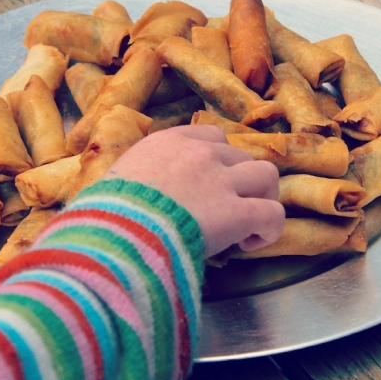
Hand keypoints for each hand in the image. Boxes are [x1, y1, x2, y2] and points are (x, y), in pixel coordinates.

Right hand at [103, 124, 284, 256]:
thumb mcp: (118, 177)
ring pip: (266, 175)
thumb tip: (131, 197)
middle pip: (239, 155)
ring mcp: (223, 181)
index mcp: (170, 142)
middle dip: (239, 179)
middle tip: (228, 206)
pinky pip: (272, 214)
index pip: (210, 136)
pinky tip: (250, 243)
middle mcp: (202, 154)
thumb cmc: (108, 210)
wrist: (119, 229)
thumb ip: (137, 178)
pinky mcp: (238, 213)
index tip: (208, 181)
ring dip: (262, 195)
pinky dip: (268, 229)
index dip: (217, 158)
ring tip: (250, 220)